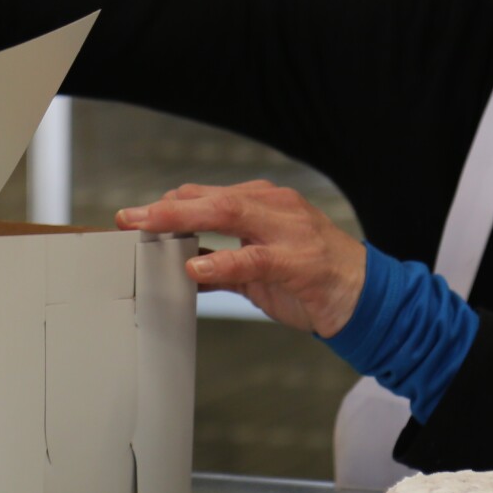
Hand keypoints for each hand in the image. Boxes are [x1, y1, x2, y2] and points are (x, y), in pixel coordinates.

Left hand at [115, 180, 365, 336]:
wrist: (365, 297)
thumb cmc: (312, 278)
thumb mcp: (260, 268)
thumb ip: (223, 264)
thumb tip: (182, 267)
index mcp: (265, 204)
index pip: (208, 195)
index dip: (167, 204)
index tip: (133, 216)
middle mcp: (276, 208)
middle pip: (212, 199)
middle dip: (165, 207)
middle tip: (128, 217)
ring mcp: (289, 231)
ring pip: (229, 214)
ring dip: (184, 219)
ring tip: (149, 229)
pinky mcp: (299, 261)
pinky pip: (254, 259)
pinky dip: (223, 262)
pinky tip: (197, 268)